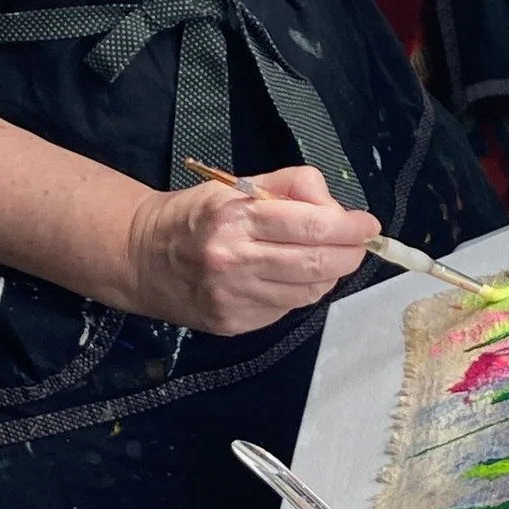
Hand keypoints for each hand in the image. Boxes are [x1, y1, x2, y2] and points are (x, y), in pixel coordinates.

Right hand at [123, 165, 378, 334]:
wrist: (141, 257)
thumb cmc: (196, 215)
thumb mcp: (238, 185)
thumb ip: (291, 186)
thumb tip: (337, 208)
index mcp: (235, 217)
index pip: (312, 225)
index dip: (349, 227)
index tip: (367, 225)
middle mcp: (234, 260)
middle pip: (317, 264)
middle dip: (348, 254)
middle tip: (356, 244)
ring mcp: (234, 297)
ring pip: (308, 291)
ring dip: (327, 274)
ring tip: (321, 257)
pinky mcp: (234, 323)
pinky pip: (287, 307)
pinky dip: (299, 291)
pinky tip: (288, 276)